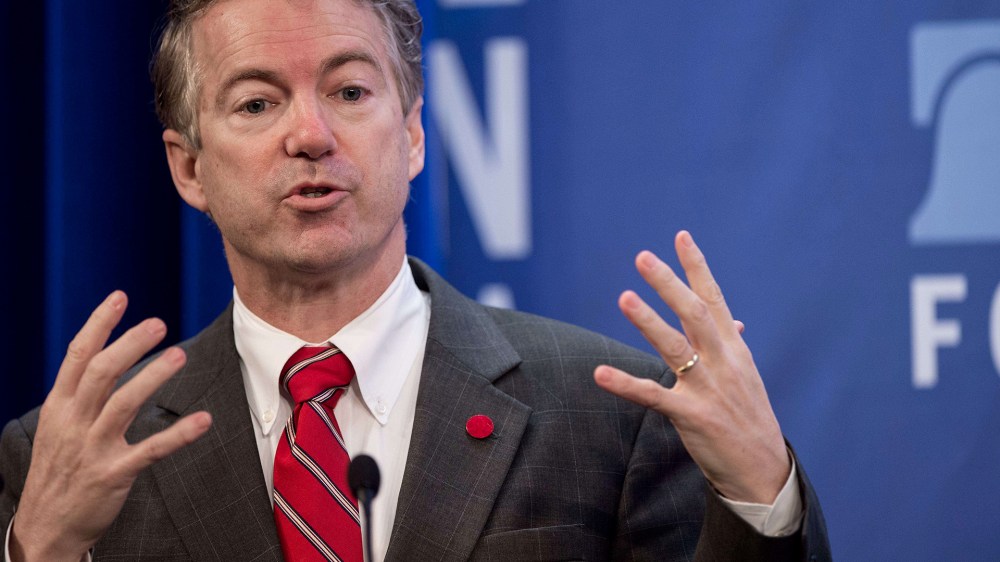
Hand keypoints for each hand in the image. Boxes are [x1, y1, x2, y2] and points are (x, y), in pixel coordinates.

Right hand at [10, 292, 211, 561]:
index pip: (77, 356)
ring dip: (152, 377)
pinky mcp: (112, 475)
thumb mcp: (58, 427)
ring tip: (179, 355)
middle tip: (159, 322)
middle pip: (100, 373)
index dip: (99, 325)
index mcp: (58, 407)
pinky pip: (149, 450)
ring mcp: (92, 449)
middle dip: (129, 344)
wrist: (44, 527)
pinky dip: (178, 435)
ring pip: (122, 404)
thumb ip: (81, 395)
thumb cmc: (58, 470)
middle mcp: (73, 423)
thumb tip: (107, 356)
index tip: (120, 297)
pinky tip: (203, 420)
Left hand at [594, 231, 788, 503]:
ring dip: (648, 321)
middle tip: (643, 257)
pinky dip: (626, 384)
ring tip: (624, 297)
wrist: (763, 469)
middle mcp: (722, 362)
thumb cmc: (749, 417)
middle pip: (694, 313)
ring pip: (675, 348)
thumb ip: (730, 344)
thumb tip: (732, 319)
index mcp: (734, 348)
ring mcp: (707, 388)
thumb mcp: (745, 375)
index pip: (714, 298)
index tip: (681, 236)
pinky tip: (600, 373)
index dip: (696, 267)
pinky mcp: (692, 416)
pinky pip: (654, 396)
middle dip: (669, 284)